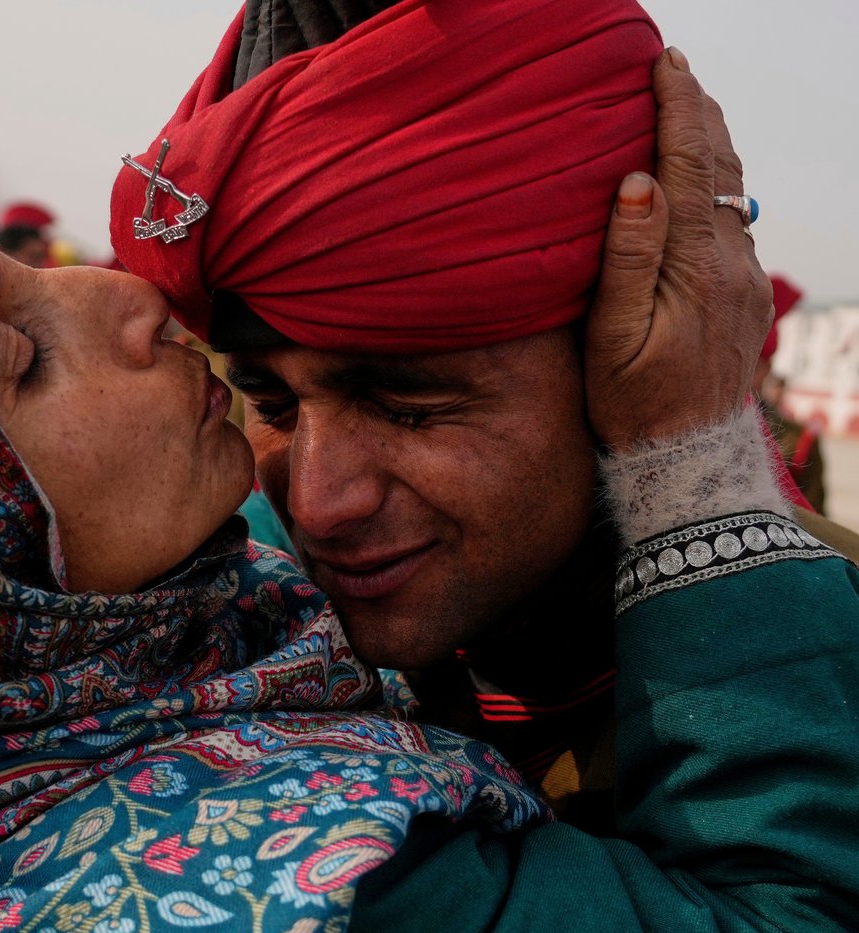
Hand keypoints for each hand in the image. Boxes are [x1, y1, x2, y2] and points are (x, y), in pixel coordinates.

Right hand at [584, 47, 771, 451]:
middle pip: (723, 168)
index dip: (679, 110)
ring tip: (686, 110)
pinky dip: (715, 187)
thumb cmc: (632, 401)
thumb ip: (629, 257)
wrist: (685, 458)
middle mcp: (732, 264)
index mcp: (696, 266)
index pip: (691, 166)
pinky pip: (733, 225)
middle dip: (700, 113)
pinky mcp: (745, 298)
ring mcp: (745, 281)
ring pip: (733, 194)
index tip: (666, 63)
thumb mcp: (614, 335)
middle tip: (676, 69)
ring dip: (710, 146)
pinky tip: (696, 184)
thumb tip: (638, 183)